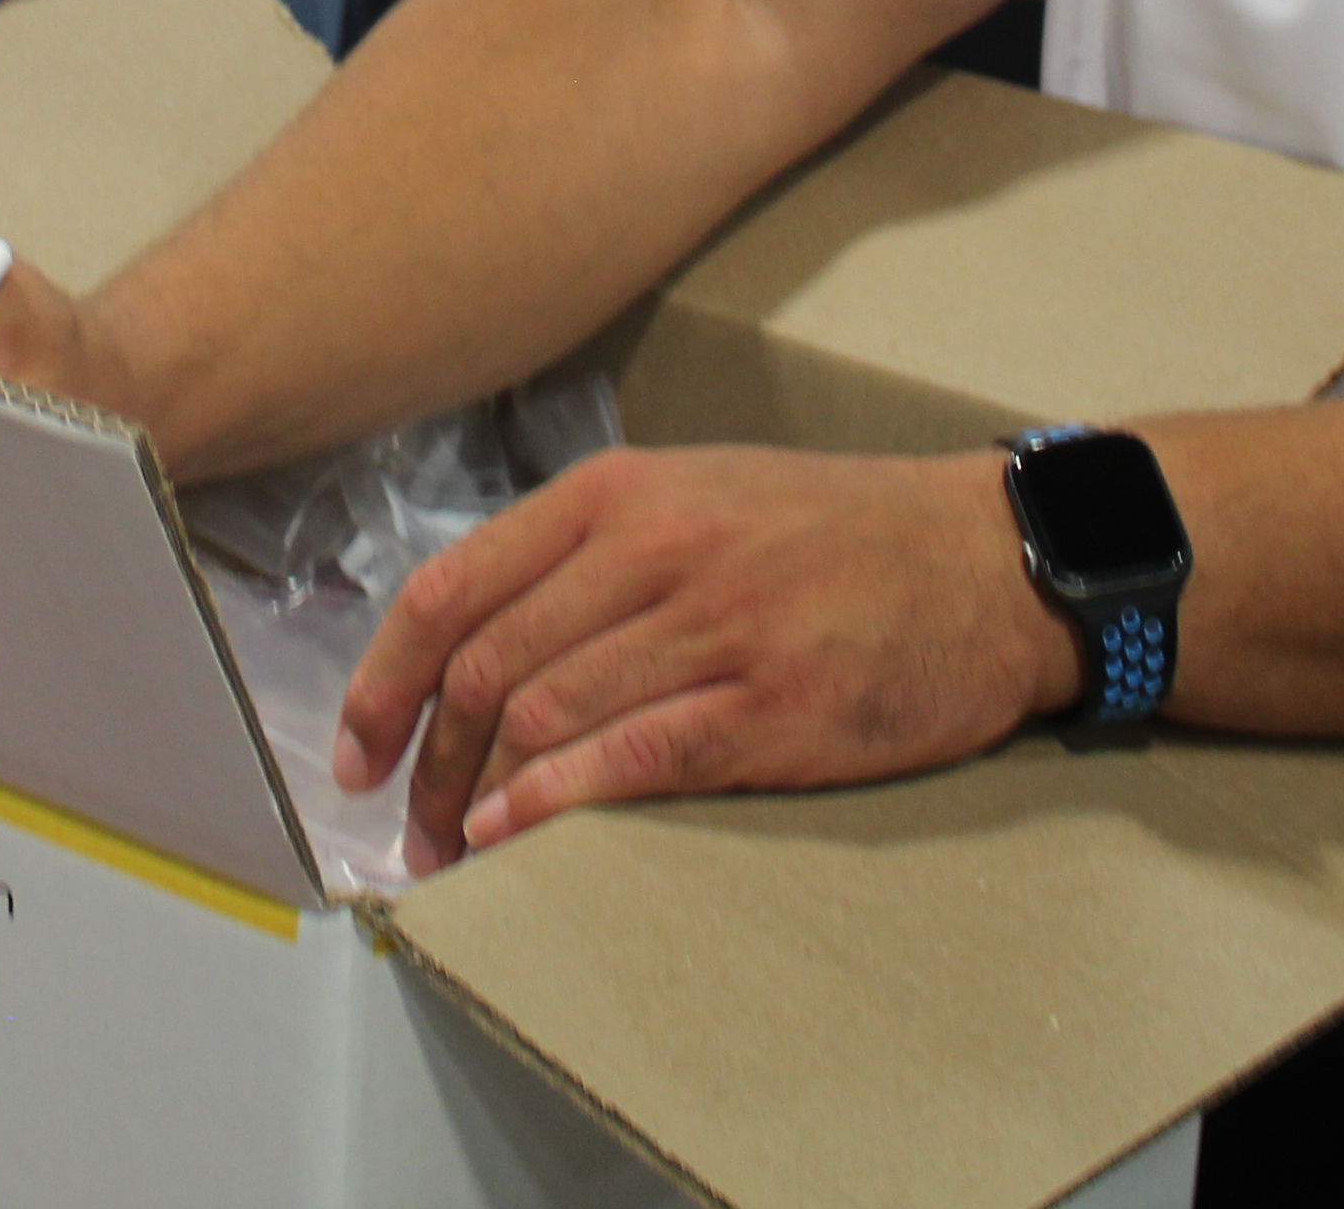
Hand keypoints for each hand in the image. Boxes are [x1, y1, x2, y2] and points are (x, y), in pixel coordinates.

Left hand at [334, 447, 1077, 871]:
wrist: (988, 558)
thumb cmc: (837, 533)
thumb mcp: (698, 493)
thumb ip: (587, 554)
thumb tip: (478, 644)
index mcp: (619, 492)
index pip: (453, 588)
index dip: (382, 682)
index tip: (355, 752)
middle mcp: (652, 548)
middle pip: (485, 666)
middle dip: (425, 761)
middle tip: (408, 825)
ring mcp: (712, 626)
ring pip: (541, 714)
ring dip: (475, 798)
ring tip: (454, 850)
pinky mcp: (770, 707)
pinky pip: (630, 757)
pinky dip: (552, 803)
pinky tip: (512, 836)